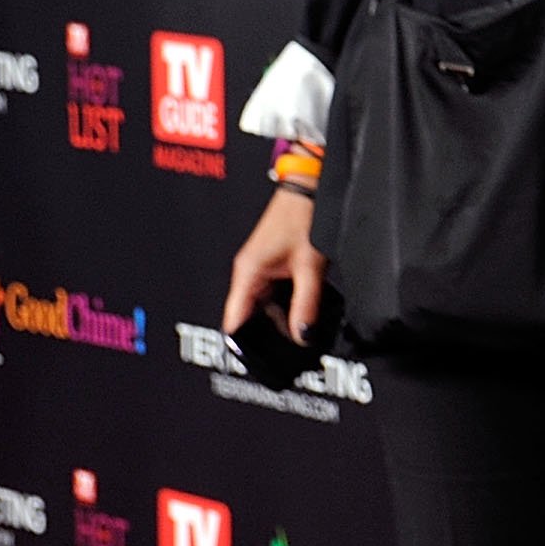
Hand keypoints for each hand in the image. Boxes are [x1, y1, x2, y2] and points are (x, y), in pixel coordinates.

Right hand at [222, 189, 326, 343]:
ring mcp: (261, 266)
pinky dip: (290, 301)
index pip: (234, 322)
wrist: (311, 185)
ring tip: (305, 325)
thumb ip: (306, 305)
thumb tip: (302, 336)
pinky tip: (307, 305)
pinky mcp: (274, 261)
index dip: (245, 345)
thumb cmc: (304, 214)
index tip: (261, 360)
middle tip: (294, 345)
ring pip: (267, 305)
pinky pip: (277, 291)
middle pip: (252, 317)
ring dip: (284, 316)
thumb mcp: (309, 266)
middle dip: (271, 333)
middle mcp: (249, 271)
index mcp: (247, 273)